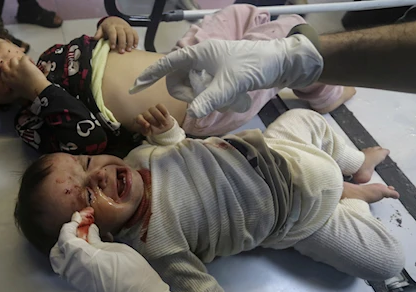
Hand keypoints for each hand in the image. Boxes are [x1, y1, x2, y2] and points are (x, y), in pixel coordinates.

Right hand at [1, 55, 50, 100]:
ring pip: (14, 59)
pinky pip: (24, 57)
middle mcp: (10, 73)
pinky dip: (29, 59)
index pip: (3, 73)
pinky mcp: (23, 63)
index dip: (7, 70)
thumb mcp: (18, 91)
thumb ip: (14, 85)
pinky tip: (32, 63)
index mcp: (8, 81)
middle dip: (11, 64)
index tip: (12, 70)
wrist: (38, 90)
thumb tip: (16, 81)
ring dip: (19, 61)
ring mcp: (16, 67)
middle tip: (18, 65)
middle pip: (5, 64)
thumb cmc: (30, 92)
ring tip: (26, 64)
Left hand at [50, 210, 191, 291]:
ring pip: (63, 268)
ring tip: (88, 246)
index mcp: (81, 259)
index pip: (64, 238)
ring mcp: (78, 287)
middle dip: (64, 241)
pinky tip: (94, 262)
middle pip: (56, 255)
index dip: (70, 226)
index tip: (78, 218)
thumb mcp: (117, 249)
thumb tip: (90, 233)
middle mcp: (73, 274)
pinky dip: (78, 266)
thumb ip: (98, 240)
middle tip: (79, 233)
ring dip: (70, 254)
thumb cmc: (133, 273)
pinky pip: (74, 278)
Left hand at [94, 16, 139, 52]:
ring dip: (130, 42)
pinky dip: (136, 40)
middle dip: (122, 43)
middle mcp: (119, 26)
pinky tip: (135, 46)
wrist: (114, 19)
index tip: (113, 47)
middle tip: (121, 51)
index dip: (113, 40)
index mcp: (111, 26)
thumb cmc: (107, 27)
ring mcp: (126, 27)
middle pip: (122, 34)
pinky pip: (135, 33)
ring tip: (129, 50)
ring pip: (129, 34)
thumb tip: (94, 39)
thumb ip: (98, 34)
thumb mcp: (101, 29)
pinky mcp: (131, 29)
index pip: (112, 32)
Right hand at [130, 35, 322, 117]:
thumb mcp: (231, 84)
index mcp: (199, 53)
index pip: (167, 64)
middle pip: (179, 81)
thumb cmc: (254, 66)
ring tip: (230, 99)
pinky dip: (215, 99)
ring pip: (193, 89)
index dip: (151, 75)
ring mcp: (209, 69)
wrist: (280, 64)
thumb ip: (210, 99)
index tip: (135, 87)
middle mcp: (200, 59)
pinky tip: (234, 99)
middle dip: (190, 94)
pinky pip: (206, 92)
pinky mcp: (218, 78)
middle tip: (209, 100)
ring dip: (206, 99)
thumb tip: (192, 114)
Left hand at [136, 104, 175, 135]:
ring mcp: (151, 109)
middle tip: (160, 127)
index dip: (142, 121)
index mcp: (140, 119)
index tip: (148, 125)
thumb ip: (146, 131)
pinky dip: (164, 111)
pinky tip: (166, 116)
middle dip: (155, 122)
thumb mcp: (149, 133)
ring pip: (154, 110)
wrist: (162, 126)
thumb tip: (147, 126)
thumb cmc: (152, 129)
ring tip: (165, 124)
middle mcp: (145, 113)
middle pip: (148, 116)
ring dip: (161, 118)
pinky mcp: (158, 106)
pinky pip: (160, 106)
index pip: (138, 118)